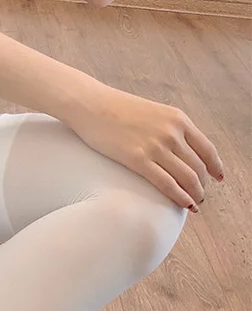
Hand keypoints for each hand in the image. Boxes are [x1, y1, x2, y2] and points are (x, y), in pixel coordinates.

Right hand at [67, 86, 223, 210]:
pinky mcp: (138, 159)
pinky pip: (166, 183)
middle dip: (203, 184)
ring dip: (194, 193)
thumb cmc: (115, 110)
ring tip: (193, 204)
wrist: (91, 105)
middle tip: (200, 196)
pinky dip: (179, 196)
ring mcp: (156, 146)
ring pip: (187, 177)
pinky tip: (184, 205)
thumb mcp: (152, 113)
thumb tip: (175, 149)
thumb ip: (167, 129)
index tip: (218, 178)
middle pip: (198, 166)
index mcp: (178, 119)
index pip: (207, 149)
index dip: (216, 166)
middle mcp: (172, 133)